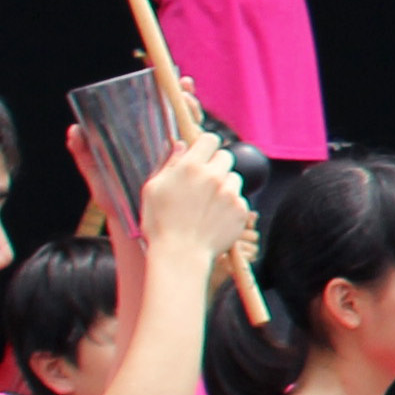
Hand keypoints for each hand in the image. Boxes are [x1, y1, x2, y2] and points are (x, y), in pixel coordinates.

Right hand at [139, 126, 254, 268]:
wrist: (181, 255)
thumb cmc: (160, 224)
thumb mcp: (153, 190)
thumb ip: (169, 164)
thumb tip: (181, 145)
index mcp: (191, 167)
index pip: (211, 139)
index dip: (206, 145)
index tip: (203, 154)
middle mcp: (214, 176)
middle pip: (226, 156)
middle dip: (216, 166)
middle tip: (204, 183)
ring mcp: (230, 193)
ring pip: (234, 178)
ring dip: (225, 186)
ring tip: (208, 204)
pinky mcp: (241, 210)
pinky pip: (240, 199)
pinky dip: (231, 206)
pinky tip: (215, 218)